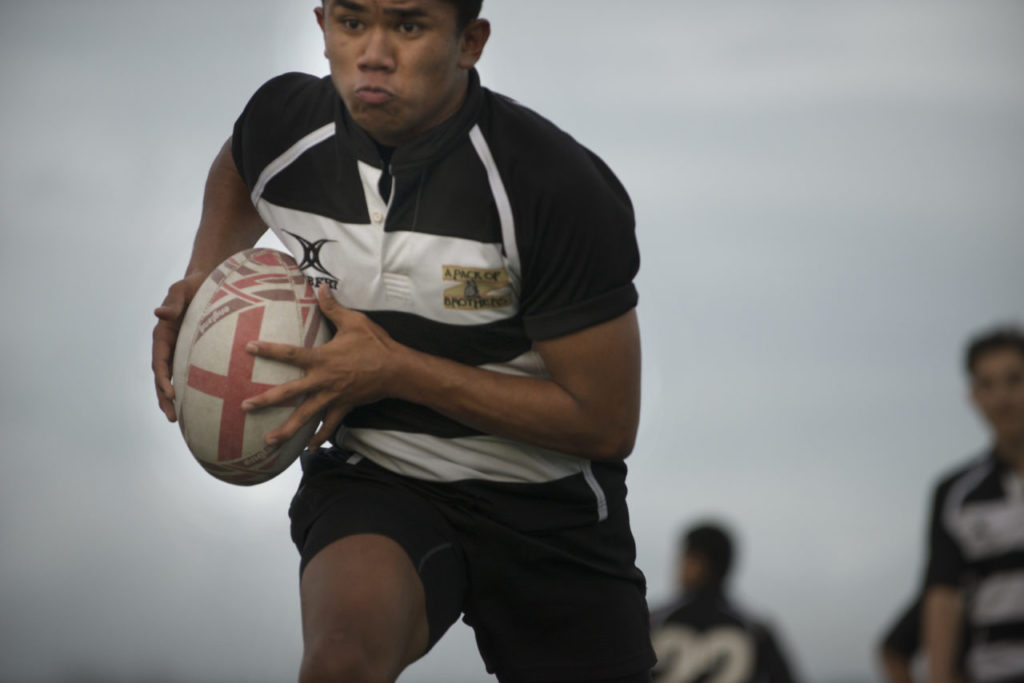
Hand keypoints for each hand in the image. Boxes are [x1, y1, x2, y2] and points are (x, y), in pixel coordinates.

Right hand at [152, 272, 207, 421]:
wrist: (207, 280)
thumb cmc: (194, 284)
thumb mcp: (182, 289)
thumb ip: (173, 302)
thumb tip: (158, 313)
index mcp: (163, 334)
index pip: (159, 360)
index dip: (163, 378)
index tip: (170, 393)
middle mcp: (168, 345)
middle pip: (162, 376)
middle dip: (164, 398)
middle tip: (172, 418)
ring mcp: (179, 351)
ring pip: (173, 379)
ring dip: (172, 399)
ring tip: (178, 420)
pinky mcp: (192, 352)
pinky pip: (188, 374)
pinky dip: (188, 390)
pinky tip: (196, 405)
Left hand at [241, 286, 400, 449]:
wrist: (397, 370)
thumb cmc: (375, 344)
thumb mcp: (355, 321)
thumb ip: (333, 307)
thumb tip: (321, 286)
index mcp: (322, 358)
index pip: (290, 353)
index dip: (269, 350)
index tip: (248, 348)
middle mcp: (323, 380)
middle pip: (289, 393)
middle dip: (266, 400)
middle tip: (245, 407)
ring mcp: (332, 396)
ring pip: (305, 416)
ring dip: (286, 430)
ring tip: (268, 441)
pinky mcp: (344, 406)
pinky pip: (329, 425)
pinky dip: (318, 438)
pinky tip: (307, 449)